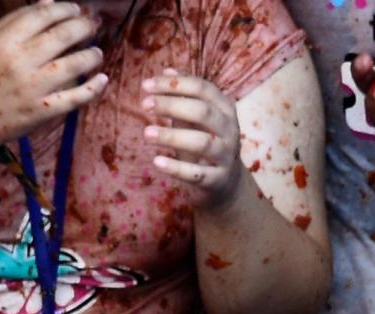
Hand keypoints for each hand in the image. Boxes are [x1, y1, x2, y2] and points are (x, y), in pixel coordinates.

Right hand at [0, 0, 108, 150]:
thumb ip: (15, 20)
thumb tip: (49, 2)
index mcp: (1, 41)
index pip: (41, 16)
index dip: (64, 9)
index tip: (75, 9)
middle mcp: (17, 63)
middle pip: (61, 37)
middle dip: (83, 27)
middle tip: (93, 25)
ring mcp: (31, 89)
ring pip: (72, 66)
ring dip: (90, 55)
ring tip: (97, 52)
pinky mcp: (41, 112)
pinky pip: (74, 98)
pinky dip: (93, 88)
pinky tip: (102, 78)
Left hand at [142, 71, 243, 211]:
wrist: (226, 181)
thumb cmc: (206, 141)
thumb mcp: (197, 117)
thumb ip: (184, 95)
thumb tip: (167, 71)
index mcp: (225, 109)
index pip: (202, 89)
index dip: (174, 85)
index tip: (146, 85)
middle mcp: (230, 130)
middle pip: (203, 112)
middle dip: (171, 105)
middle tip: (144, 105)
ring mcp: (226, 156)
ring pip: (202, 143)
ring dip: (171, 136)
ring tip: (146, 133)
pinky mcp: (218, 179)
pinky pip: (197, 174)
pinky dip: (176, 168)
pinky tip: (156, 161)